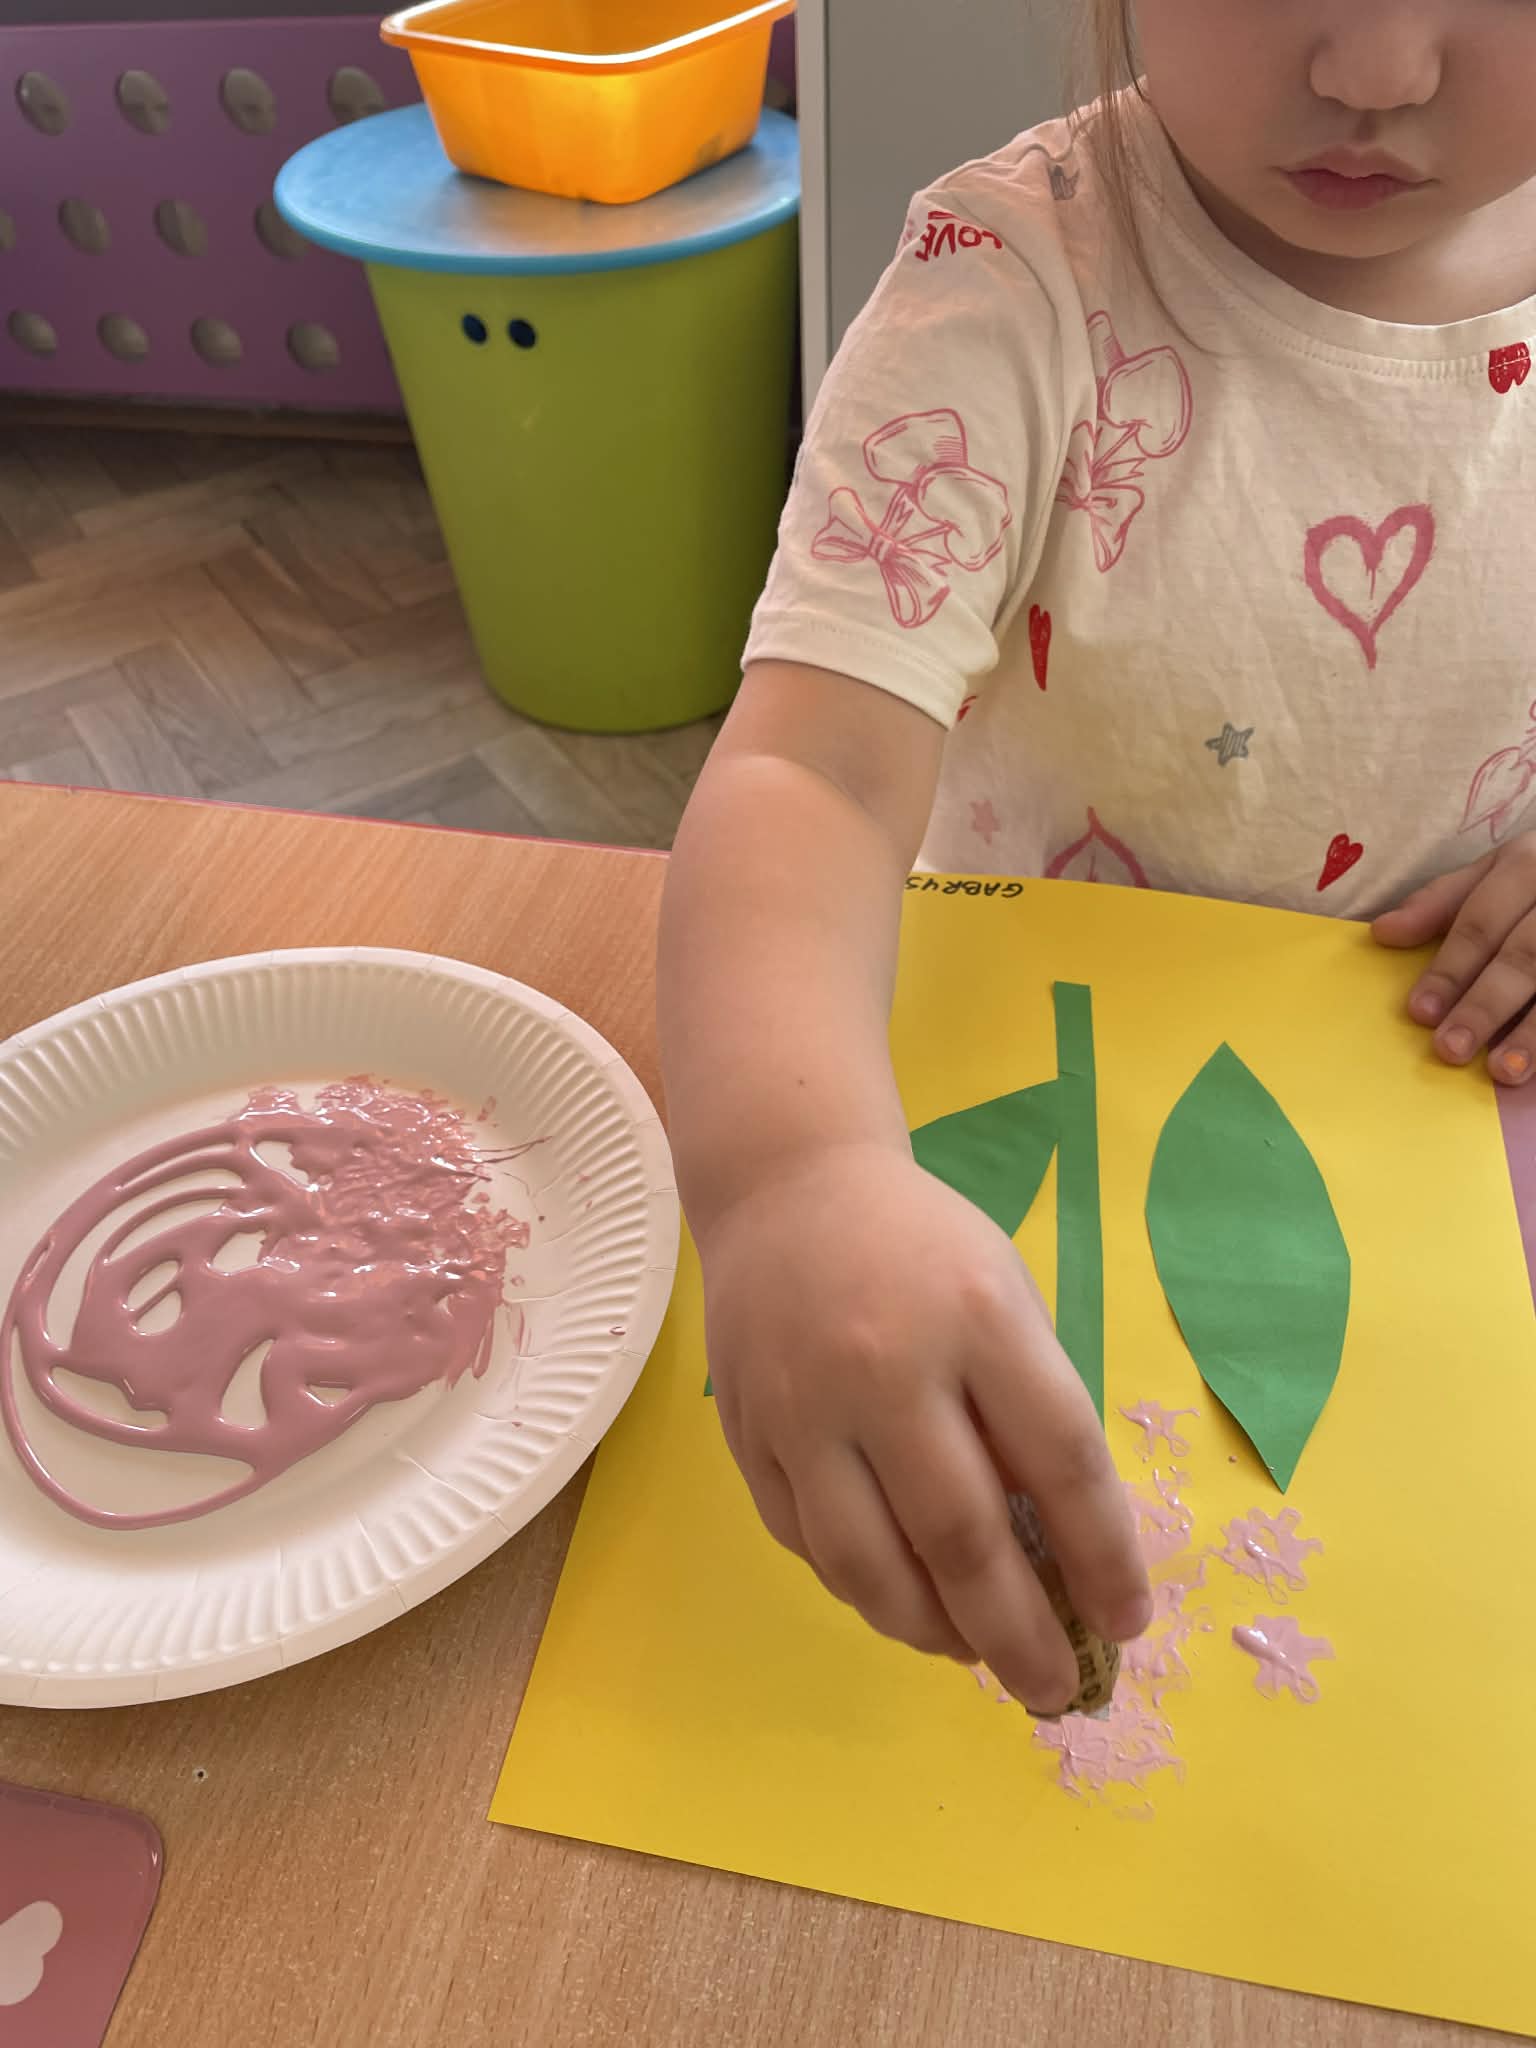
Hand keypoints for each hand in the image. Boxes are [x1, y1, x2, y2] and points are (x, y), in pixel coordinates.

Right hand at [696, 1143, 1152, 1713]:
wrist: (788, 1190)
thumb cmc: (925, 1252)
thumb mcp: (1006, 1300)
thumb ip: (1032, 1415)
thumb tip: (1061, 1560)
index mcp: (979, 1317)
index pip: (1061, 1463)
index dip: (1104, 1558)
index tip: (1127, 1623)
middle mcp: (886, 1365)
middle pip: (963, 1538)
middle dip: (1020, 1636)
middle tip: (1055, 1692)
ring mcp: (804, 1406)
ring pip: (871, 1566)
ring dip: (934, 1634)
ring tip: (976, 1658)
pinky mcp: (748, 1435)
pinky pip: (809, 1546)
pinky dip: (863, 1593)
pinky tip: (905, 1605)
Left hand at [1374, 835, 1535, 1081]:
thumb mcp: (1495, 872)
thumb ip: (1440, 902)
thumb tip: (1382, 933)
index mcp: (1527, 863)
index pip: (1480, 922)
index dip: (1450, 969)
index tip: (1419, 1012)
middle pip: (1524, 956)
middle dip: (1485, 1005)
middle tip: (1450, 1049)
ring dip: (1533, 1032)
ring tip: (1503, 1071)